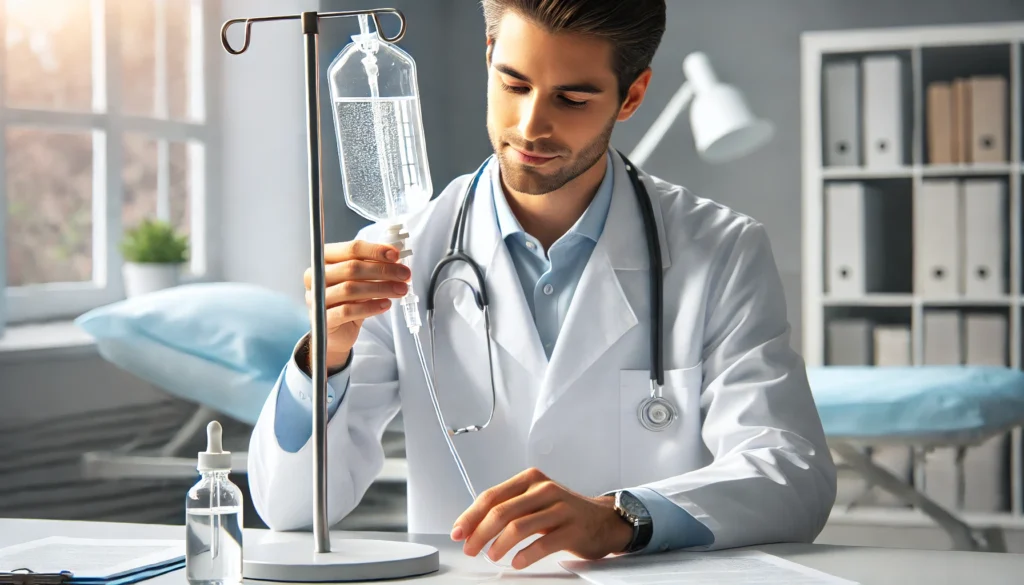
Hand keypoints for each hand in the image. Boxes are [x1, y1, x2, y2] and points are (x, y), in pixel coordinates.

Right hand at [303, 240, 410, 369]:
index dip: (375, 250)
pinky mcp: (322, 319)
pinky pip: (347, 311)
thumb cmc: (348, 300)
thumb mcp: (360, 279)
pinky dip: (370, 307)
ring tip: (401, 290)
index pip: (350, 249)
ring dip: (381, 288)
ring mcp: (316, 298)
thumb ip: (372, 265)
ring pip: (350, 289)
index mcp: (324, 259)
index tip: (395, 255)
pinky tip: (386, 304)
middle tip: (405, 275)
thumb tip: (394, 256)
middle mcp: (315, 276)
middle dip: (383, 270)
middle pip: (352, 268)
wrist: (337, 331)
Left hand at [450, 468, 632, 569]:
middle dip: (480, 533)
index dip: (471, 516)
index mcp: (530, 479)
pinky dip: (526, 555)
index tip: (458, 533)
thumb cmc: (563, 512)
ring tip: (492, 555)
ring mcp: (560, 508)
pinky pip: (543, 543)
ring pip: (519, 526)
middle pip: (502, 511)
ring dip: (499, 545)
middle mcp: (544, 489)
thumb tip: (471, 527)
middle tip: (470, 549)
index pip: (491, 496)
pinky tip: (517, 562)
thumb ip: (507, 508)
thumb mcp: (534, 501)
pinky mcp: (573, 529)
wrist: (604, 520)